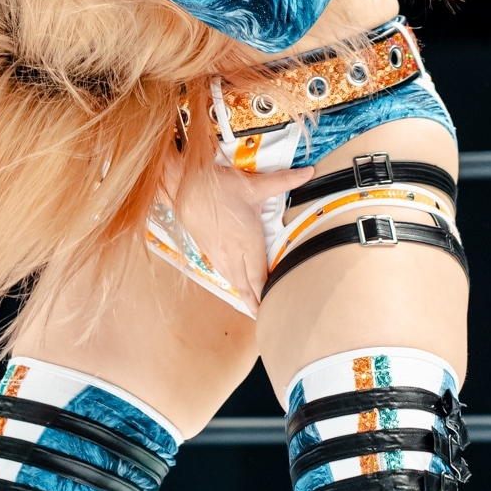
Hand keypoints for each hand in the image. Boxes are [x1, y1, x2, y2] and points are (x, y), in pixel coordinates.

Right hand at [164, 159, 313, 313]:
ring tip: (251, 305)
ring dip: (242, 293)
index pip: (259, 277)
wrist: (182, 185)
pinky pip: (221, 270)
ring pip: (232, 279)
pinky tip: (233, 280)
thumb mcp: (254, 184)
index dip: (267, 295)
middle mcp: (232, 252)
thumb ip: (284, 180)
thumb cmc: (217, 185)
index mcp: (247, 242)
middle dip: (255, 302)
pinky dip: (231, 280)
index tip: (274, 308)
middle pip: (246, 285)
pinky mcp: (206, 247)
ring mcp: (217, 252)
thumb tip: (309, 173)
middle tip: (264, 317)